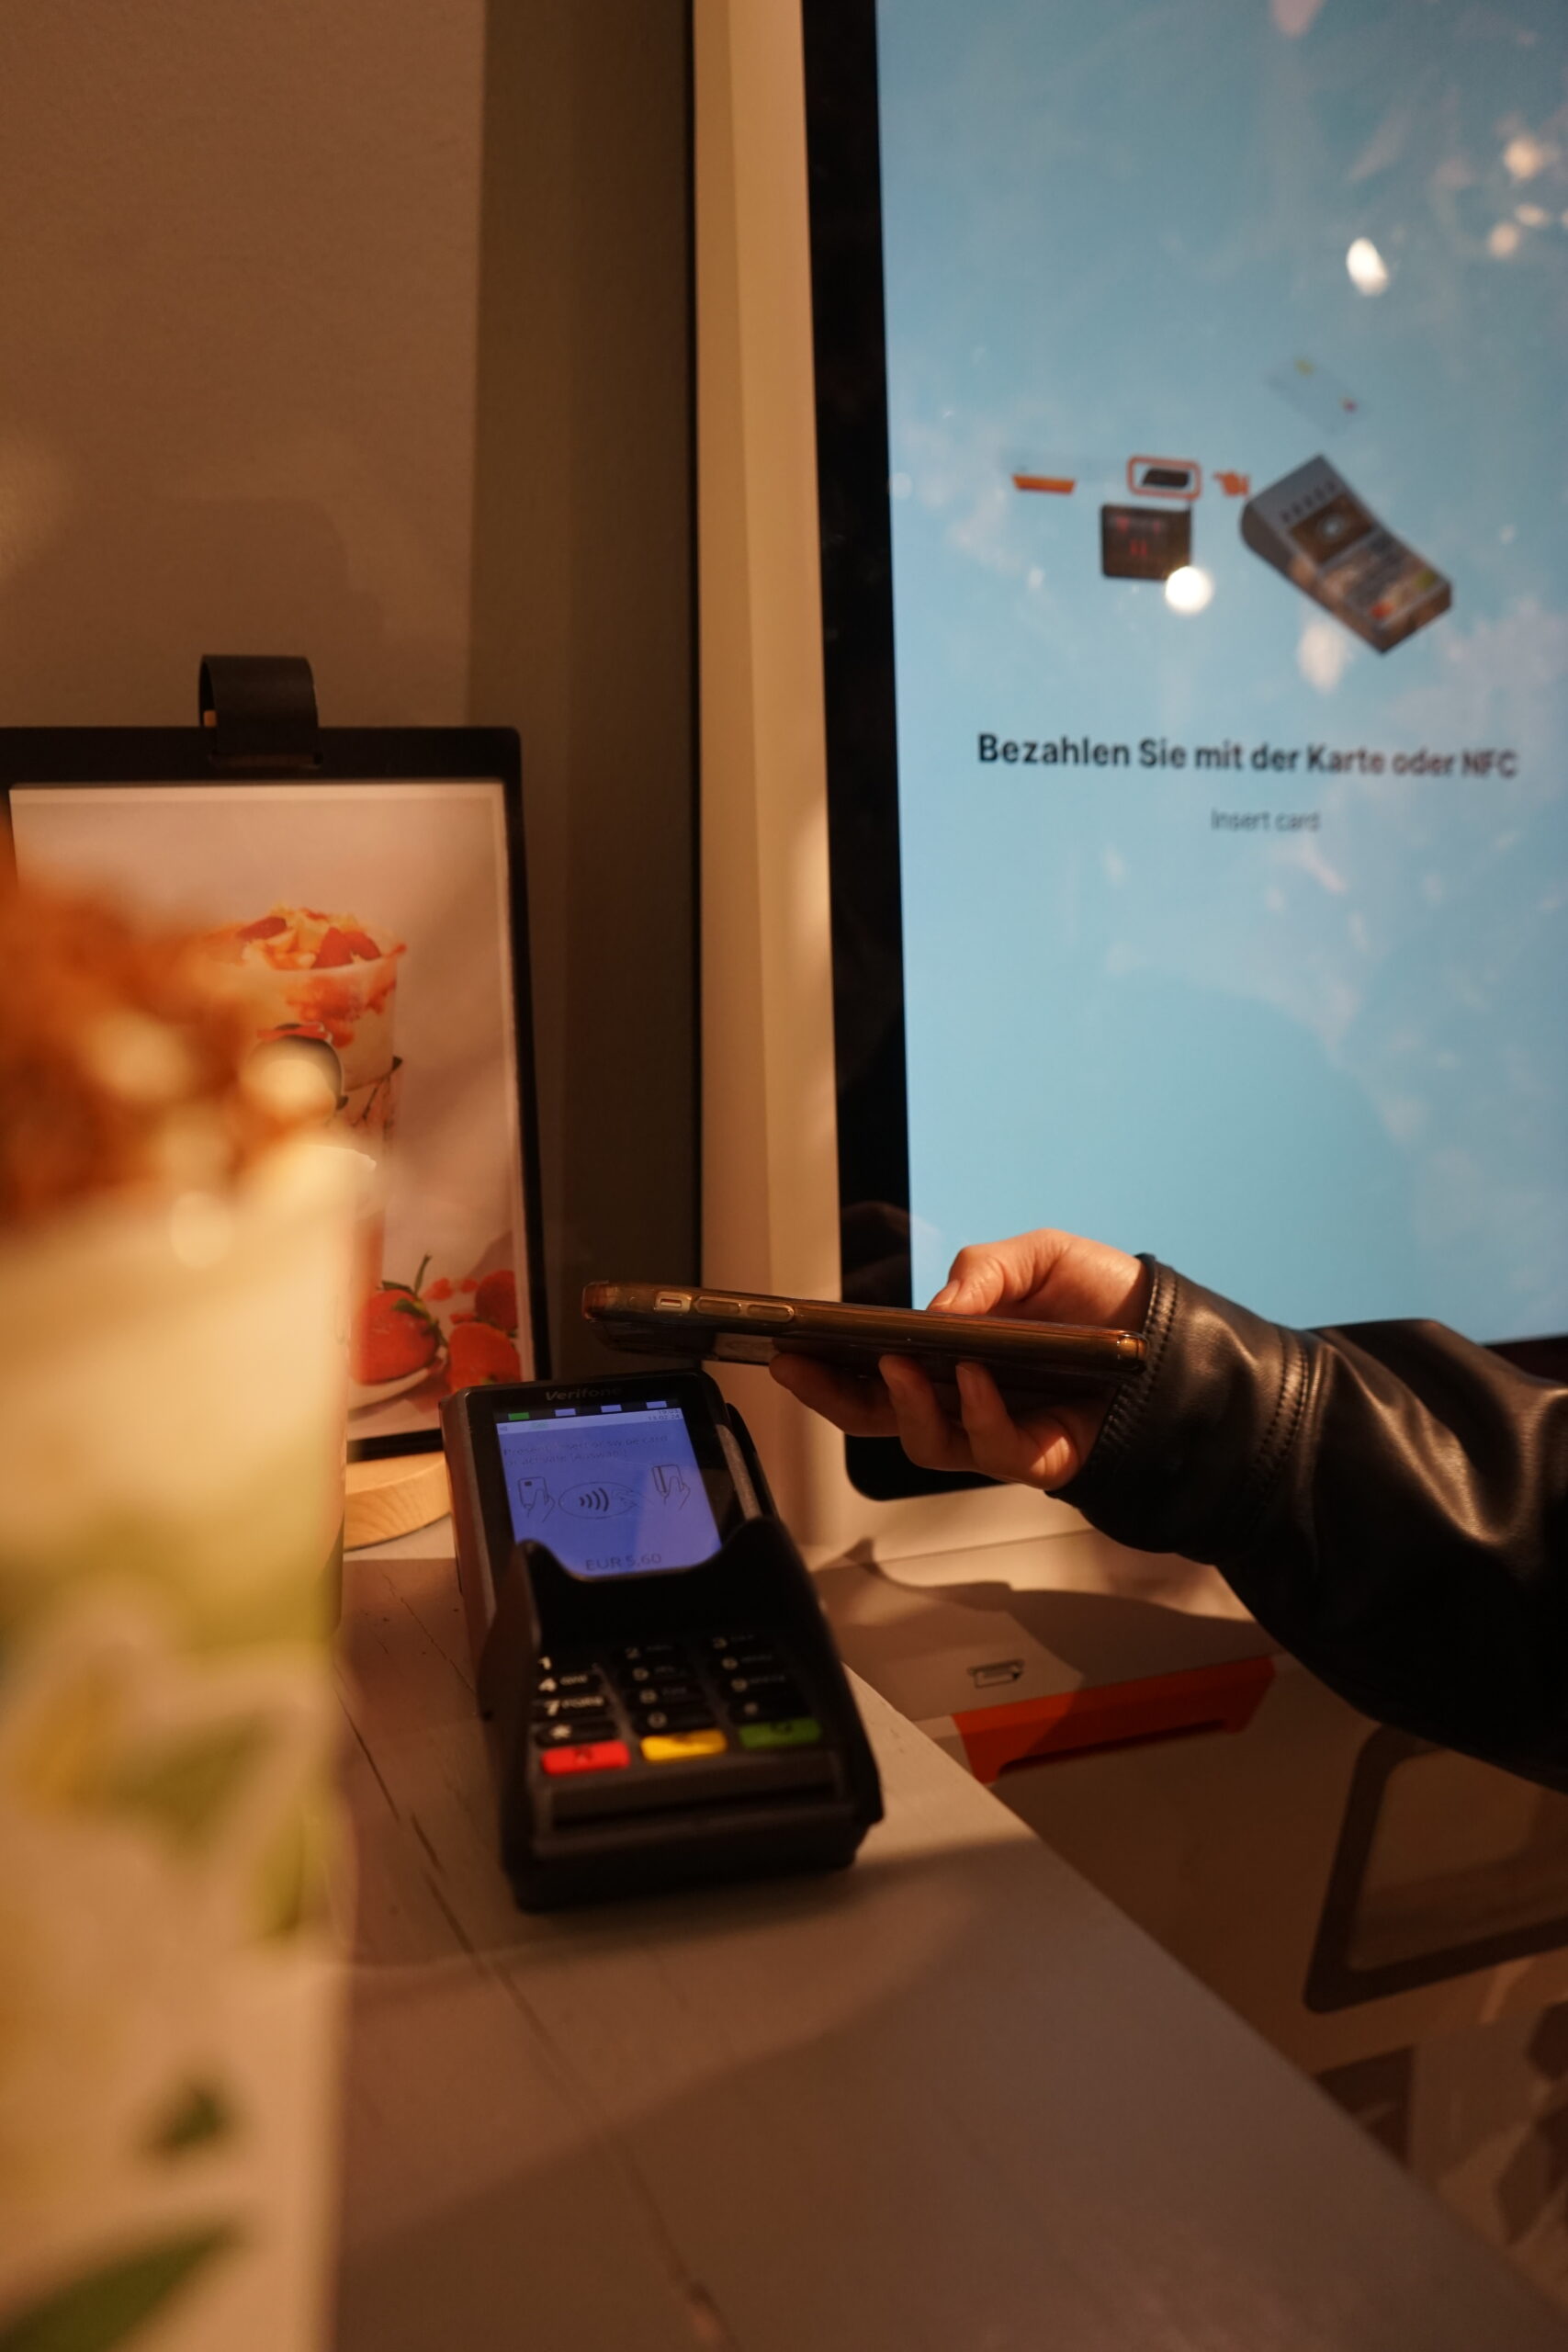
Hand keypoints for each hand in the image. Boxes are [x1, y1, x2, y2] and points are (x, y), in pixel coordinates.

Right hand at [769, 1229, 1149, 1490]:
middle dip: (831, 1397)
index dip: (824, 1371)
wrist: (1173, 1330)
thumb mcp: (1036, 1257)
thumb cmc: (1102, 1300)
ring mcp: (999, 1433)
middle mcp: (964, 1403)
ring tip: (899, 1365)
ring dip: (907, 1406)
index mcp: (950, 1359)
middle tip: (800, 1367)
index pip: (870, 1377)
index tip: (784, 1349)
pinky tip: (976, 1380)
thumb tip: (930, 1314)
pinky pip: (997, 1452)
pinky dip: (981, 1415)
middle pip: (878, 1418)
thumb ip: (981, 1272)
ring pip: (928, 1443)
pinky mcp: (1043, 1457)